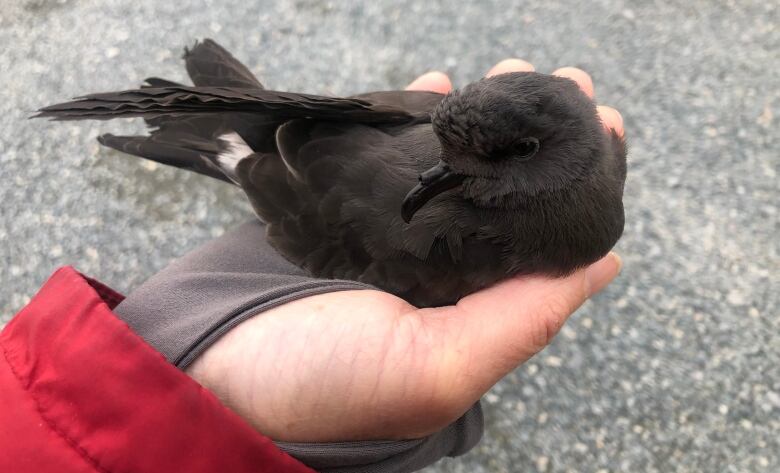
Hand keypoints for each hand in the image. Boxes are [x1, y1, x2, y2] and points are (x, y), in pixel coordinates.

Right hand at [186, 60, 623, 442]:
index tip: (601, 122)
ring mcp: (385, 238)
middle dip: (534, 136)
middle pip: (501, 194)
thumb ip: (520, 320)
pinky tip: (437, 86)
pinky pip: (384, 155)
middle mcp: (434, 273)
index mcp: (467, 312)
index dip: (578, 181)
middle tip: (558, 81)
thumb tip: (605, 262)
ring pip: (447, 168)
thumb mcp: (435, 368)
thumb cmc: (322, 383)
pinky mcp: (338, 210)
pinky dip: (411, 118)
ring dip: (482, 119)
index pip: (542, 241)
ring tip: (505, 72)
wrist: (206, 368)